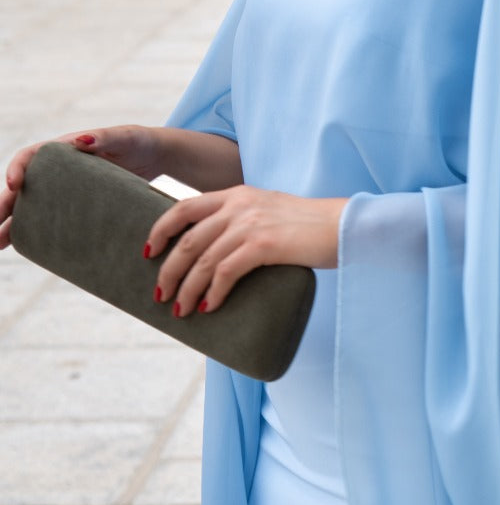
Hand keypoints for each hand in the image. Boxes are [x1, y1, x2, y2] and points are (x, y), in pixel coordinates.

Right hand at [0, 126, 164, 250]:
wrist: (153, 158)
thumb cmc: (137, 142)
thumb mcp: (124, 136)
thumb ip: (104, 136)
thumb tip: (81, 140)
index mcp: (63, 149)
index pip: (29, 156)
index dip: (16, 169)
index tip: (12, 185)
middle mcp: (57, 169)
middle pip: (22, 186)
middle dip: (4, 204)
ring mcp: (64, 189)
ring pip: (29, 204)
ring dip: (10, 222)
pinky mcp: (74, 205)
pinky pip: (47, 217)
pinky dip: (32, 229)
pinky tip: (21, 245)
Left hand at [146, 186, 344, 315]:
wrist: (344, 225)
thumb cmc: (309, 226)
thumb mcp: (269, 211)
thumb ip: (243, 222)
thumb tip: (217, 254)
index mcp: (237, 194)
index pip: (183, 207)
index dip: (160, 230)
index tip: (149, 252)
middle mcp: (239, 205)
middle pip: (187, 239)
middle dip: (168, 271)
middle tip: (160, 295)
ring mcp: (251, 223)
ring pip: (202, 260)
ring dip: (186, 289)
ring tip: (181, 309)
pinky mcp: (264, 244)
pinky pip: (225, 272)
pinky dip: (213, 293)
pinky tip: (209, 307)